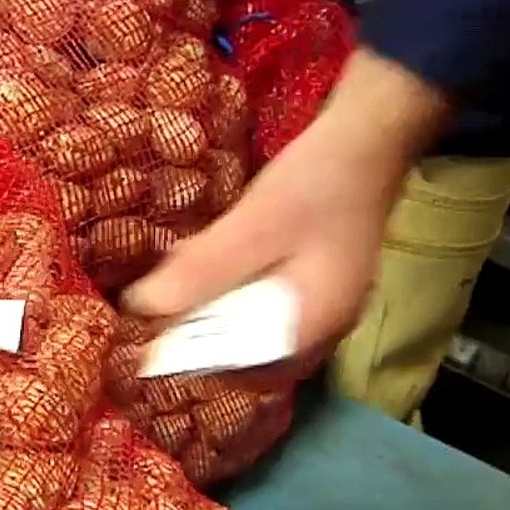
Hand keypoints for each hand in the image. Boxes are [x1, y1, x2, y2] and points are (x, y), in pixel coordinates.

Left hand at [123, 117, 396, 368]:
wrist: (370, 138)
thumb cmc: (317, 182)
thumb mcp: (254, 224)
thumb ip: (203, 269)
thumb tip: (140, 307)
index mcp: (312, 328)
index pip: (241, 371)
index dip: (192, 355)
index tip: (152, 329)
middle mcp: (322, 331)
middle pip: (249, 358)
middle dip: (201, 334)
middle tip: (161, 301)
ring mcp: (322, 308)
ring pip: (255, 333)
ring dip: (213, 312)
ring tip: (178, 280)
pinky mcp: (315, 284)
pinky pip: (266, 308)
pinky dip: (232, 293)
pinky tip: (210, 262)